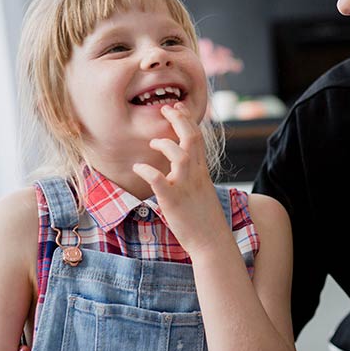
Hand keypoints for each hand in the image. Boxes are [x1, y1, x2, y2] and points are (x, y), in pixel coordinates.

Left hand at [132, 103, 231, 254]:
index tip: (177, 108)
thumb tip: (184, 166)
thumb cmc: (205, 220)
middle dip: (178, 119)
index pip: (198, 137)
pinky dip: (147, 171)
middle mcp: (196, 175)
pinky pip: (158, 180)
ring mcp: (185, 187)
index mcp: (202, 171)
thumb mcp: (202, 191)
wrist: (211, 242)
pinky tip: (138, 168)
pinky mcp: (172, 200)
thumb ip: (194, 176)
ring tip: (153, 142)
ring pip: (179, 155)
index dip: (187, 119)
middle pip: (191, 137)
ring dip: (164, 143)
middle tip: (165, 108)